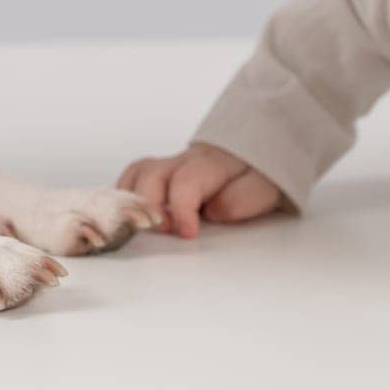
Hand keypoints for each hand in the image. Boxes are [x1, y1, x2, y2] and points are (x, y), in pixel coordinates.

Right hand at [116, 143, 282, 237]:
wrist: (256, 156)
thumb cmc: (257, 176)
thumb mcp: (263, 188)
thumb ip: (240, 199)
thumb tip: (213, 211)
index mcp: (209, 164)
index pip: (185, 181)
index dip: (182, 208)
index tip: (187, 232)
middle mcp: (183, 162)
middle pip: (150, 173)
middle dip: (148, 204)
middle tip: (161, 229)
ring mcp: (169, 166)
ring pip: (137, 173)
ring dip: (131, 200)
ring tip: (137, 224)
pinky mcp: (160, 175)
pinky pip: (133, 178)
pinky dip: (126, 196)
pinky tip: (129, 216)